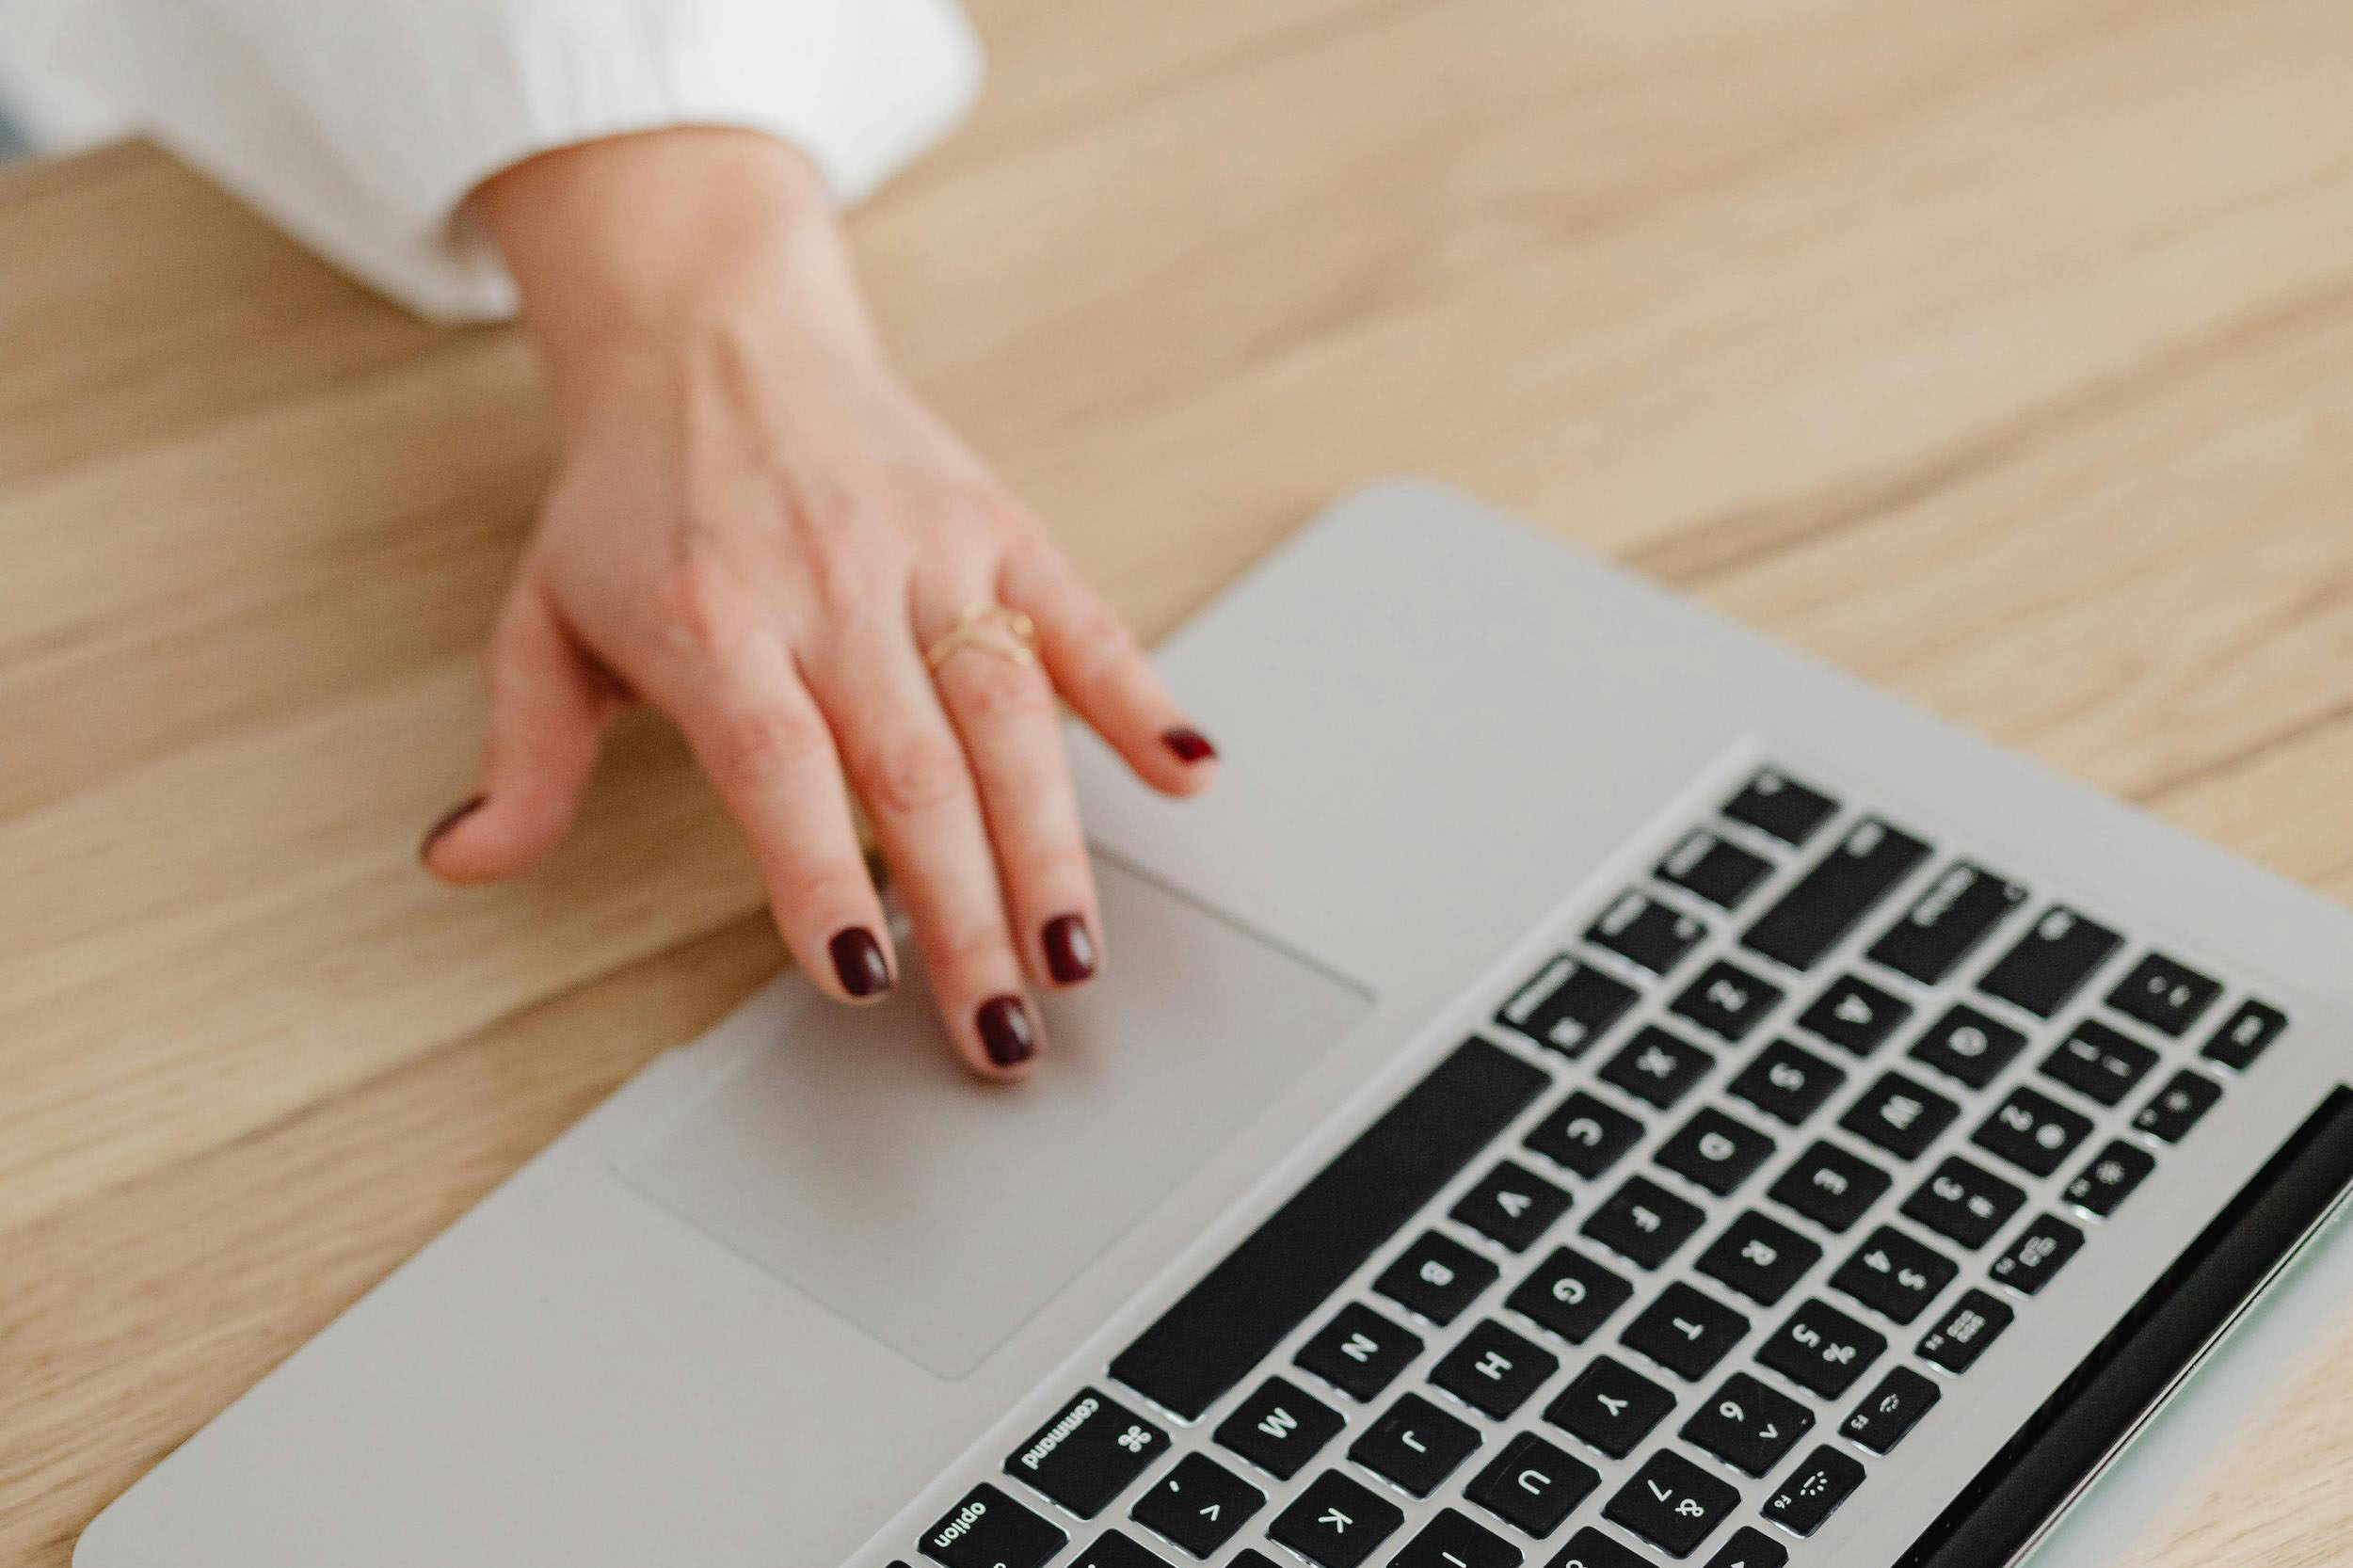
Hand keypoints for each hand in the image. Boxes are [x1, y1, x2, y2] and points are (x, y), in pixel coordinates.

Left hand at [424, 129, 1218, 1078]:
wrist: (714, 334)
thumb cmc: (635, 499)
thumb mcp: (545, 619)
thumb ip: (523, 755)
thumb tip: (466, 862)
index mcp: (713, 619)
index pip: (779, 767)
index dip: (822, 875)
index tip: (861, 976)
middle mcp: (829, 585)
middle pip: (913, 771)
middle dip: (965, 914)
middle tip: (997, 1032)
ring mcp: (928, 555)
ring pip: (1007, 716)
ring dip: (1052, 846)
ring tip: (1075, 957)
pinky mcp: (999, 529)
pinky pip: (1082, 621)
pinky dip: (1141, 698)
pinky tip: (1189, 777)